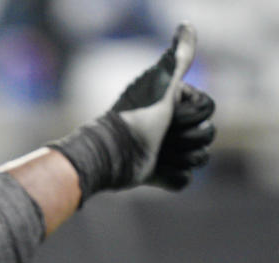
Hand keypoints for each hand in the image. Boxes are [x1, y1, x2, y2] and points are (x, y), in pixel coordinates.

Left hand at [112, 23, 215, 188]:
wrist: (111, 154)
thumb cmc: (136, 117)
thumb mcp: (163, 86)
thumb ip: (179, 59)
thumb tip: (187, 25)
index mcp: (174, 104)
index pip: (208, 111)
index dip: (193, 115)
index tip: (169, 114)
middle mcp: (171, 126)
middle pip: (207, 135)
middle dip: (189, 139)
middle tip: (162, 137)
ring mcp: (166, 151)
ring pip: (199, 159)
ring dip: (182, 158)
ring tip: (159, 154)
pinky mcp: (158, 174)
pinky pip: (182, 180)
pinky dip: (171, 178)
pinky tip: (155, 171)